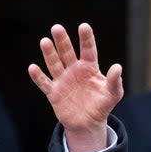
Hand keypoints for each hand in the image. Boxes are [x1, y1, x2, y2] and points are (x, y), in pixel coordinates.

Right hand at [28, 22, 123, 151]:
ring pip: (54, 64)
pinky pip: (45, 83)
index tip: (83, 27)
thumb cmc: (101, 106)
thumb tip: (117, 67)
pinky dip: (38, 77)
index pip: (88, 49)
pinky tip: (33, 68)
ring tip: (45, 42)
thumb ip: (114, 81)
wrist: (87, 124)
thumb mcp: (112, 94)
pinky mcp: (54, 93)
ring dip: (49, 53)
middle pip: (67, 52)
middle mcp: (74, 70)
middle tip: (56, 28)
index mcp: (89, 67)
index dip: (86, 38)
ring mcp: (63, 80)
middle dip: (62, 41)